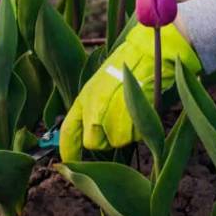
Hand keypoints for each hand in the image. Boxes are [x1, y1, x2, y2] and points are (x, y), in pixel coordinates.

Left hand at [60, 22, 200, 161]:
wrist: (148, 54)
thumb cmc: (127, 66)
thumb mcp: (101, 84)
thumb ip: (92, 108)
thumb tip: (91, 130)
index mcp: (83, 99)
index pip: (68, 132)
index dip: (68, 150)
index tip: (68, 161)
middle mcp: (93, 111)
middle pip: (94, 143)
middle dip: (106, 138)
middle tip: (118, 121)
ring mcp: (112, 118)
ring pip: (117, 142)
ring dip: (126, 132)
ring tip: (132, 110)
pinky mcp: (131, 122)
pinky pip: (134, 137)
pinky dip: (140, 129)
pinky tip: (141, 110)